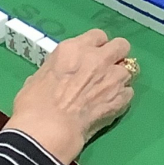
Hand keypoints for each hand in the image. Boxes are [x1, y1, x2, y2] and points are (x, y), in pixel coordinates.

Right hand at [5, 30, 135, 163]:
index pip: (98, 35)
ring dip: (120, 78)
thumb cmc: (34, 104)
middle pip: (121, 46)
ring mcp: (112, 77)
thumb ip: (58, 69)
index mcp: (74, 49)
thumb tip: (60, 75)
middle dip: (116, 55)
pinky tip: (111, 105)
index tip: (92, 56)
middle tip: (107, 68)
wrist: (48, 129)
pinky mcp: (121, 98)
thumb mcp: (40, 76)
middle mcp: (98, 58)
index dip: (97, 46)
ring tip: (108, 90)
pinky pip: (129, 92)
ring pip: (128, 70)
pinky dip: (122, 97)